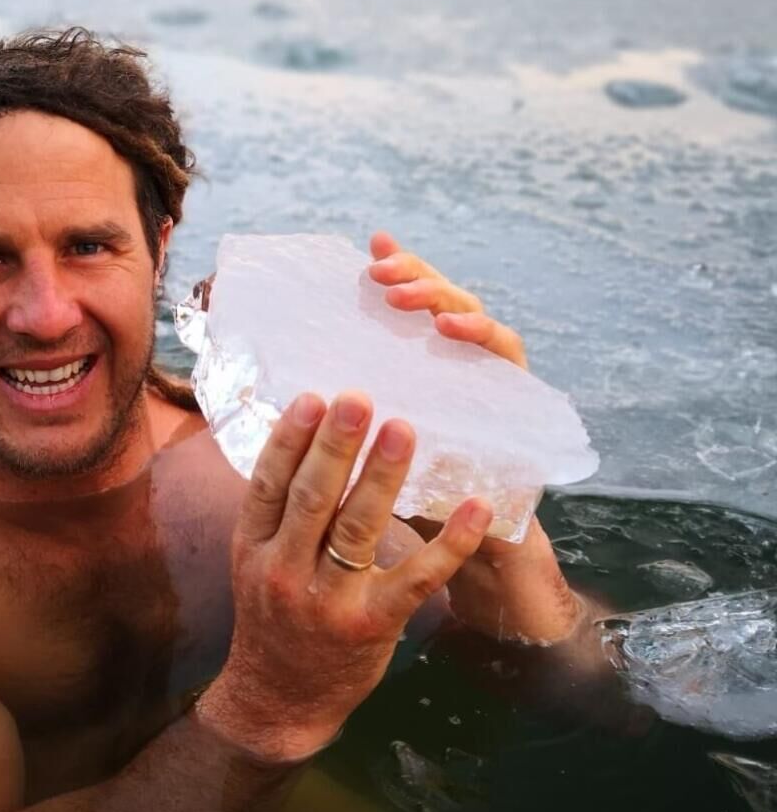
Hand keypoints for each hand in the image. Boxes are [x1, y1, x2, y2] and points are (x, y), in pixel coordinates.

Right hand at [197, 393, 491, 762]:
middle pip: (312, 498)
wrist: (279, 697)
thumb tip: (303, 437)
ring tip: (403, 429)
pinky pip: (416, 578)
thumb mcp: (256, 560)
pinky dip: (450, 542)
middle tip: (359, 398)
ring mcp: (328, 600)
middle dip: (336, 445)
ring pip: (358, 529)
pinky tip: (476, 507)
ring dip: (382, 476)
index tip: (312, 396)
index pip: (267, 484)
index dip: (289, 439)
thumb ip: (276, 510)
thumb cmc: (273, 616)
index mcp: (254, 546)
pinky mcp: (373, 625)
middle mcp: (284, 571)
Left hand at [366, 232, 585, 641]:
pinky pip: (508, 361)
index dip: (402, 271)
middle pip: (450, 306)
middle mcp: (469, 372)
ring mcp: (499, 389)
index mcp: (433, 374)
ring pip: (480, 324)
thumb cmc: (414, 506)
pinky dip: (483, 339)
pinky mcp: (524, 413)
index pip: (420, 309)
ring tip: (408, 293)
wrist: (479, 563)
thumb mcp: (371, 460)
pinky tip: (453, 330)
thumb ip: (350, 420)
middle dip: (418, 279)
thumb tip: (288, 385)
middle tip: (383, 268)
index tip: (370, 248)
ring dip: (444, 302)